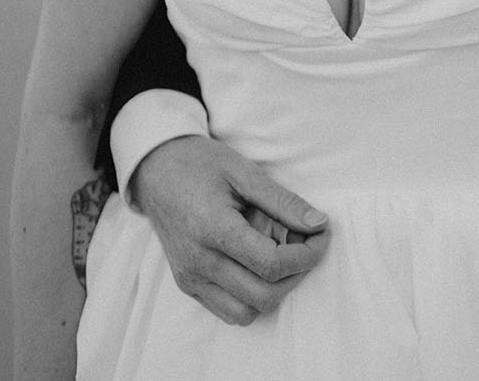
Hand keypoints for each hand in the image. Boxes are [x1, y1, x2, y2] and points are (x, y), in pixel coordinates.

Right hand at [131, 135, 328, 324]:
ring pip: (246, 313)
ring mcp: (190, 278)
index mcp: (213, 229)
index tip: (321, 235)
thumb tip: (320, 223)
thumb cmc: (201, 164)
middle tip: (305, 244)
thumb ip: (283, 201)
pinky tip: (258, 265)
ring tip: (281, 255)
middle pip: (263, 295)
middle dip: (296, 274)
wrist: (157, 170)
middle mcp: (199, 262)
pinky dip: (251, 297)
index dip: (306, 255)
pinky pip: (227, 311)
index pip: (271, 264)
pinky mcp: (187, 285)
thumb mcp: (245, 172)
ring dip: (274, 291)